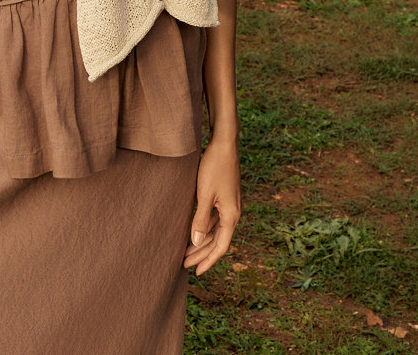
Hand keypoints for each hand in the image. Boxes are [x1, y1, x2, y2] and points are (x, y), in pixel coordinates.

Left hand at [183, 137, 241, 275]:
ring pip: (215, 230)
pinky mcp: (224, 196)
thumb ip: (200, 219)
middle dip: (201, 253)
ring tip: (185, 251)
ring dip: (201, 241)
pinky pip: (215, 219)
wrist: (224, 144)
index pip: (221, 246)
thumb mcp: (204, 194)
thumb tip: (196, 242)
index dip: (209, 260)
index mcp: (231, 215)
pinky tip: (193, 230)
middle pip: (217, 240)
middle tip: (184, 264)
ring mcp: (229, 205)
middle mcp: (233, 213)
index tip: (197, 272)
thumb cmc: (214, 167)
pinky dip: (204, 227)